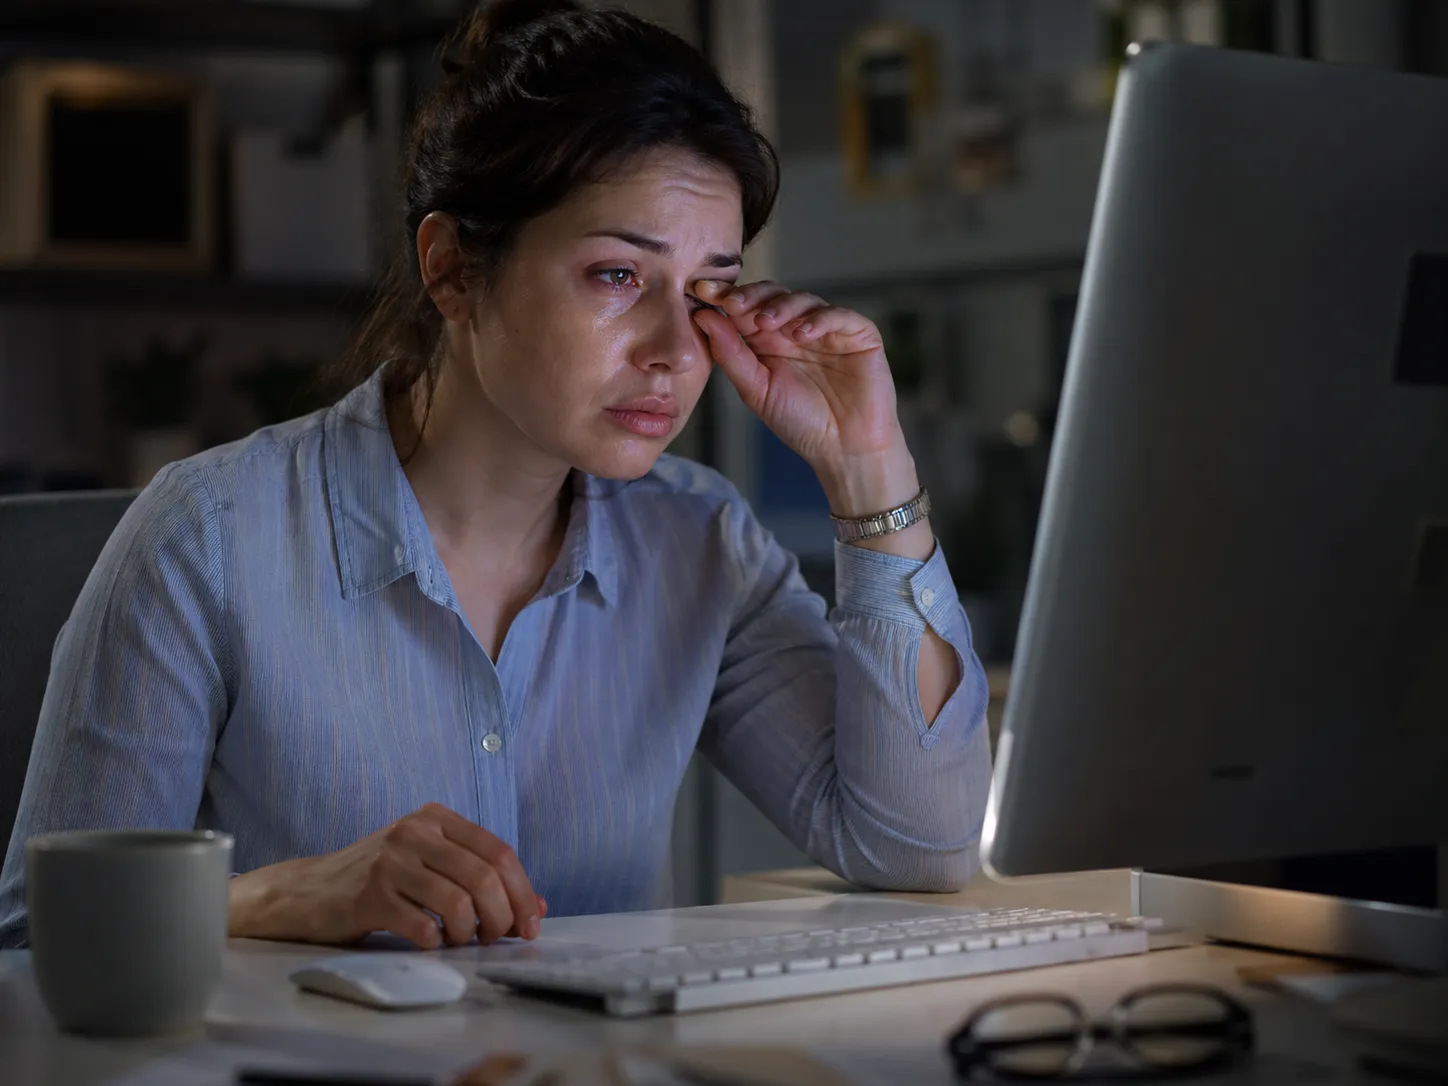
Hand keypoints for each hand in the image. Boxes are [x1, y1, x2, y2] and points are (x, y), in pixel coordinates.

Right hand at [228, 803, 545, 948]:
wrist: (307, 891)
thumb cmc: (379, 879)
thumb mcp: (430, 865)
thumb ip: (479, 878)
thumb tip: (535, 908)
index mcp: (436, 818)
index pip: (498, 851)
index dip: (522, 891)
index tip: (530, 923)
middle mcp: (414, 832)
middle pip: (483, 875)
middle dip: (502, 915)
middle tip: (498, 938)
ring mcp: (390, 861)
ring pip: (457, 900)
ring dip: (470, 930)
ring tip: (462, 940)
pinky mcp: (368, 894)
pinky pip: (421, 924)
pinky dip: (436, 941)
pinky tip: (430, 942)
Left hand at [692, 279, 902, 479]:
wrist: (845, 450)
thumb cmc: (801, 423)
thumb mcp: (756, 390)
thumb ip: (731, 355)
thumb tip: (703, 317)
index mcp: (768, 341)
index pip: (746, 309)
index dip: (726, 297)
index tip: (702, 292)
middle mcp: (796, 329)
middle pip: (772, 295)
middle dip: (751, 296)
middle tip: (732, 303)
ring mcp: (828, 330)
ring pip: (803, 299)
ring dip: (781, 307)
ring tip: (765, 322)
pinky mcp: (858, 334)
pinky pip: (838, 315)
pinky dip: (818, 320)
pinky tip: (802, 334)